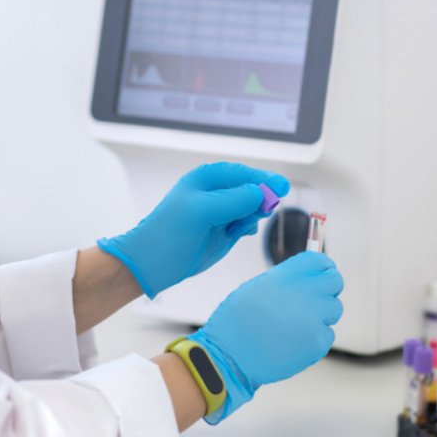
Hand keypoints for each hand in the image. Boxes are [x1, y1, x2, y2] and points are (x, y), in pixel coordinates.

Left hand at [97, 162, 288, 297]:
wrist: (155, 263)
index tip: (281, 187)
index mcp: (207, 178)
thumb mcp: (201, 211)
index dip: (263, 178)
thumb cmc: (170, 232)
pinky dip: (247, 227)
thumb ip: (233, 200)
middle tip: (262, 211)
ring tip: (238, 228)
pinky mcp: (224, 230)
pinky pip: (247, 223)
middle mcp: (216, 192)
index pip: (242, 173)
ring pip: (252, 207)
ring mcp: (221, 211)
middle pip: (251, 188)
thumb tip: (261, 193)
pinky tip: (237, 233)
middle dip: (259, 199)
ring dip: (252, 215)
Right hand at [189, 251, 343, 422]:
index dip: (323, 267)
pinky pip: (327, 334)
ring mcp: (313, 318)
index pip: (320, 261)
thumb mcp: (256, 288)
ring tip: (297, 324)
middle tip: (315, 299)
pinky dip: (315, 338)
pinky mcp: (317, 342)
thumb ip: (285, 280)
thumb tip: (308, 277)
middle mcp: (303, 293)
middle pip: (335, 281)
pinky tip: (294, 342)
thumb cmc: (237, 322)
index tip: (321, 273)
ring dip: (322, 315)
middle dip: (328, 288)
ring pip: (334, 309)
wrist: (230, 357)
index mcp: (285, 277)